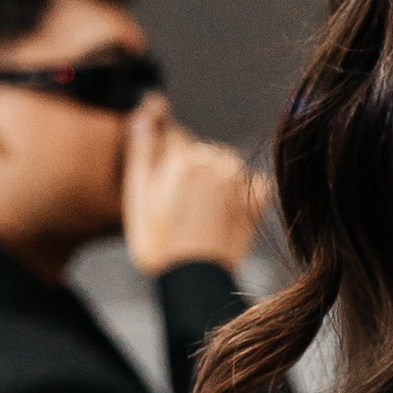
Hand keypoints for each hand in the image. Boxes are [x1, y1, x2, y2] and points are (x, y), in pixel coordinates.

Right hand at [124, 98, 266, 276]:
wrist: (193, 279)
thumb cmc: (158, 242)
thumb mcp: (138, 197)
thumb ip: (141, 152)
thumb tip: (142, 114)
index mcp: (182, 159)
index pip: (174, 137)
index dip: (165, 157)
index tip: (163, 180)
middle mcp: (213, 163)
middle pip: (199, 151)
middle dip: (189, 168)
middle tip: (178, 204)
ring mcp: (237, 182)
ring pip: (225, 164)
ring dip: (215, 178)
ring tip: (200, 211)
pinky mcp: (255, 201)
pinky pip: (253, 183)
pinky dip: (243, 191)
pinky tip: (226, 212)